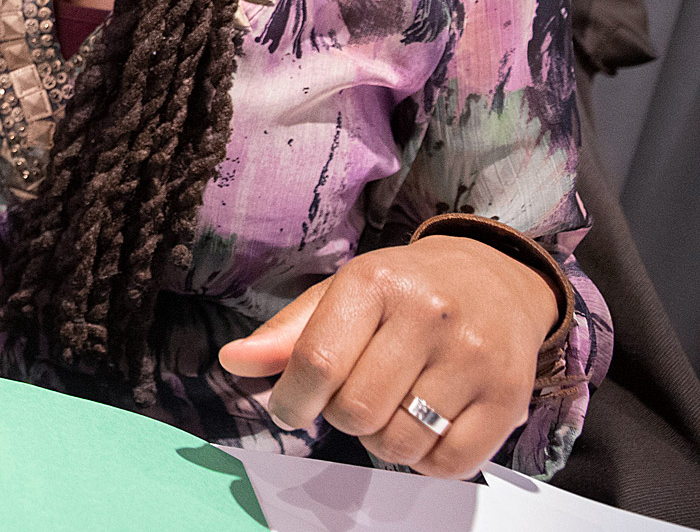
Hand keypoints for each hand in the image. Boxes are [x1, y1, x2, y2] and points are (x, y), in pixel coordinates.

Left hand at [216, 237, 557, 477]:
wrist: (494, 279)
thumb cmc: (402, 291)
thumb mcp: (340, 294)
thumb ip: (287, 333)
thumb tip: (233, 362)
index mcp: (374, 283)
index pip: (317, 362)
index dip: (292, 400)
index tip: (290, 408)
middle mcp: (428, 314)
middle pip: (356, 410)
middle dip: (339, 418)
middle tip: (350, 398)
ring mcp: (474, 356)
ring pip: (400, 442)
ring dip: (381, 442)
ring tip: (389, 409)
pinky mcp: (510, 396)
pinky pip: (451, 464)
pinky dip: (426, 461)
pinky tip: (425, 427)